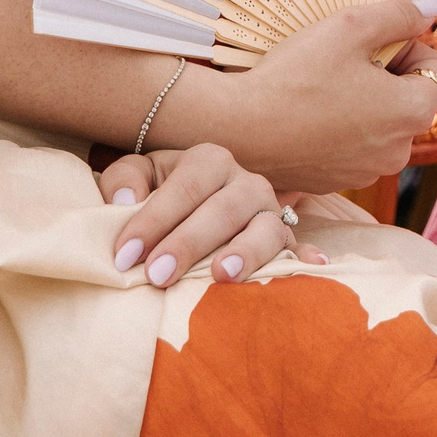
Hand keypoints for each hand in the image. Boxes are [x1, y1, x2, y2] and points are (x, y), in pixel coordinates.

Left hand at [99, 142, 326, 288]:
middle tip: (158, 275)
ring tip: (222, 275)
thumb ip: (124, 181)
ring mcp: (271, 212)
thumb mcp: (142, 178)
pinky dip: (305, 260)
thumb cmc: (164, 197)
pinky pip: (299, 249)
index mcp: (209, 161)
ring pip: (266, 228)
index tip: (124, 256)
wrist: (199, 210)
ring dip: (246, 251)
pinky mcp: (287, 241)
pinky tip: (313, 269)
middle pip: (223, 210)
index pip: (184, 187)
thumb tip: (123, 202)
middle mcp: (246, 182)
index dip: (153, 220)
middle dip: (189, 243)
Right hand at [179, 0, 436, 193]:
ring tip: (323, 84)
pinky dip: (341, 126)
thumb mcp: (350, 28)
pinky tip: (309, 111)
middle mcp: (399, 151)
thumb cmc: (295, 77)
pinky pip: (354, 145)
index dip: (409, 45)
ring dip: (363, 100)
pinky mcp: (337, 182)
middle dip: (386, 73)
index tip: (374, 40)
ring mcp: (367, 171)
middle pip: (410, 97)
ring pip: (381, 122)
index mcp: (412, 113)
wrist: (238, 131)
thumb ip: (399, 15)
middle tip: (345, 58)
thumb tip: (433, 8)